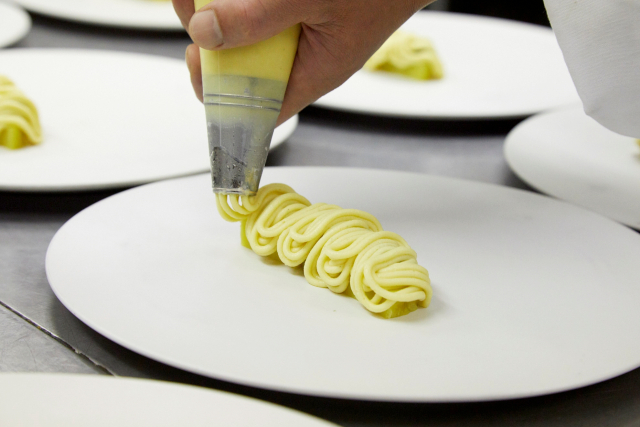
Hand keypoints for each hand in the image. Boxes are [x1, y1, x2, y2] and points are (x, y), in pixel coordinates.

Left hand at [173, 0, 432, 124]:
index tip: (197, 59)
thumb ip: (258, 17)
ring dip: (222, 12)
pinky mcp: (298, 12)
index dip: (219, 95)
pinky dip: (244, 3)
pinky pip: (261, 14)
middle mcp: (302, 60)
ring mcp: (300, 35)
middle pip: (241, 68)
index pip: (256, 110)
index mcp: (311, 74)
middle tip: (192, 5)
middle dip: (211, 40)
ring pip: (247, 37)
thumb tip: (205, 31)